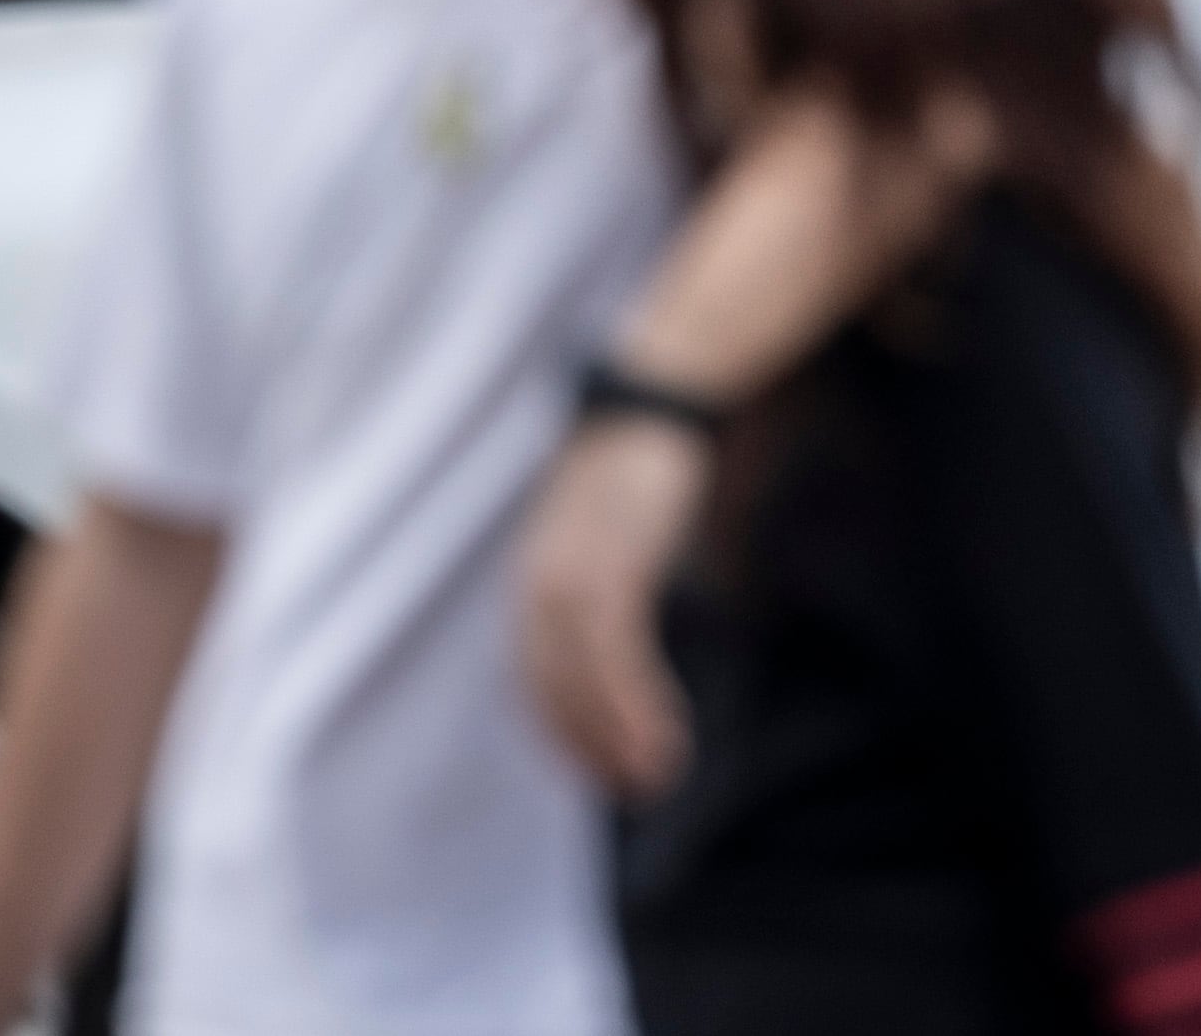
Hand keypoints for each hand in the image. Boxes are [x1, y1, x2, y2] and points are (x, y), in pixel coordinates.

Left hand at [516, 416, 708, 798]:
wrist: (649, 410)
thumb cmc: (636, 478)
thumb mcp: (611, 541)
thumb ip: (609, 590)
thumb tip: (624, 635)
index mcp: (534, 588)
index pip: (535, 682)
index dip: (564, 734)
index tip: (598, 772)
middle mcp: (540, 591)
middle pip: (552, 692)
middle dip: (589, 748)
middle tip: (630, 790)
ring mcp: (572, 580)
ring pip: (583, 684)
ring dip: (618, 738)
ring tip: (655, 777)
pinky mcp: (612, 567)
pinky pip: (617, 654)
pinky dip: (638, 702)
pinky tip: (666, 733)